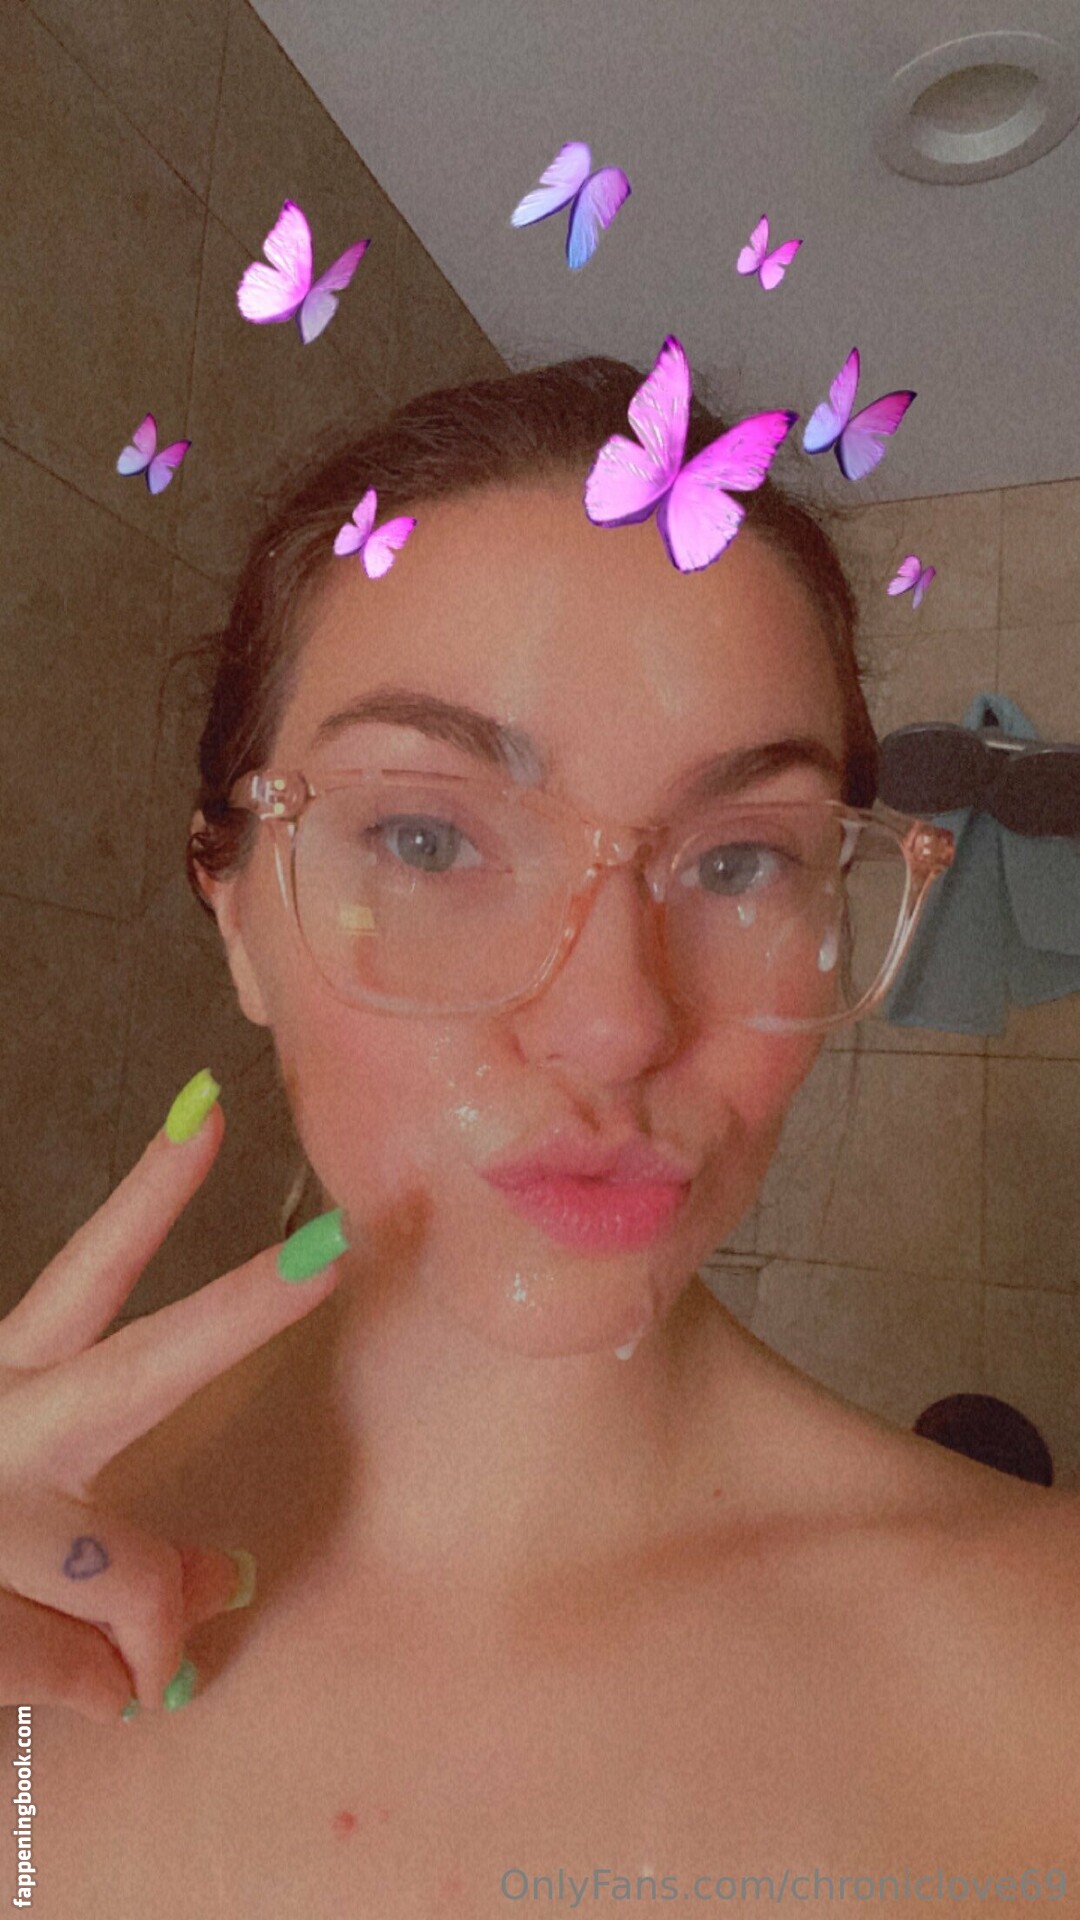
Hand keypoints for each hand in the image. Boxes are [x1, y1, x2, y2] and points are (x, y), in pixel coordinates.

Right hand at [0, 1083, 345, 1724]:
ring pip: (132, 1571)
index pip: (87, 1271)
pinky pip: (77, 1672)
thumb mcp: (9, 1481)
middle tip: (330, 1251)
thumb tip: (232, 1580)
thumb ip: (109, 1534)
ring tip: (172, 1652)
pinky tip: (114, 1693)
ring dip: (160, 1625)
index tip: (211, 1114)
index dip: (151, 1193)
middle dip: (239, 1310)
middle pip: (136, 1368)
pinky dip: (103, 1688)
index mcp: (0, 1379)